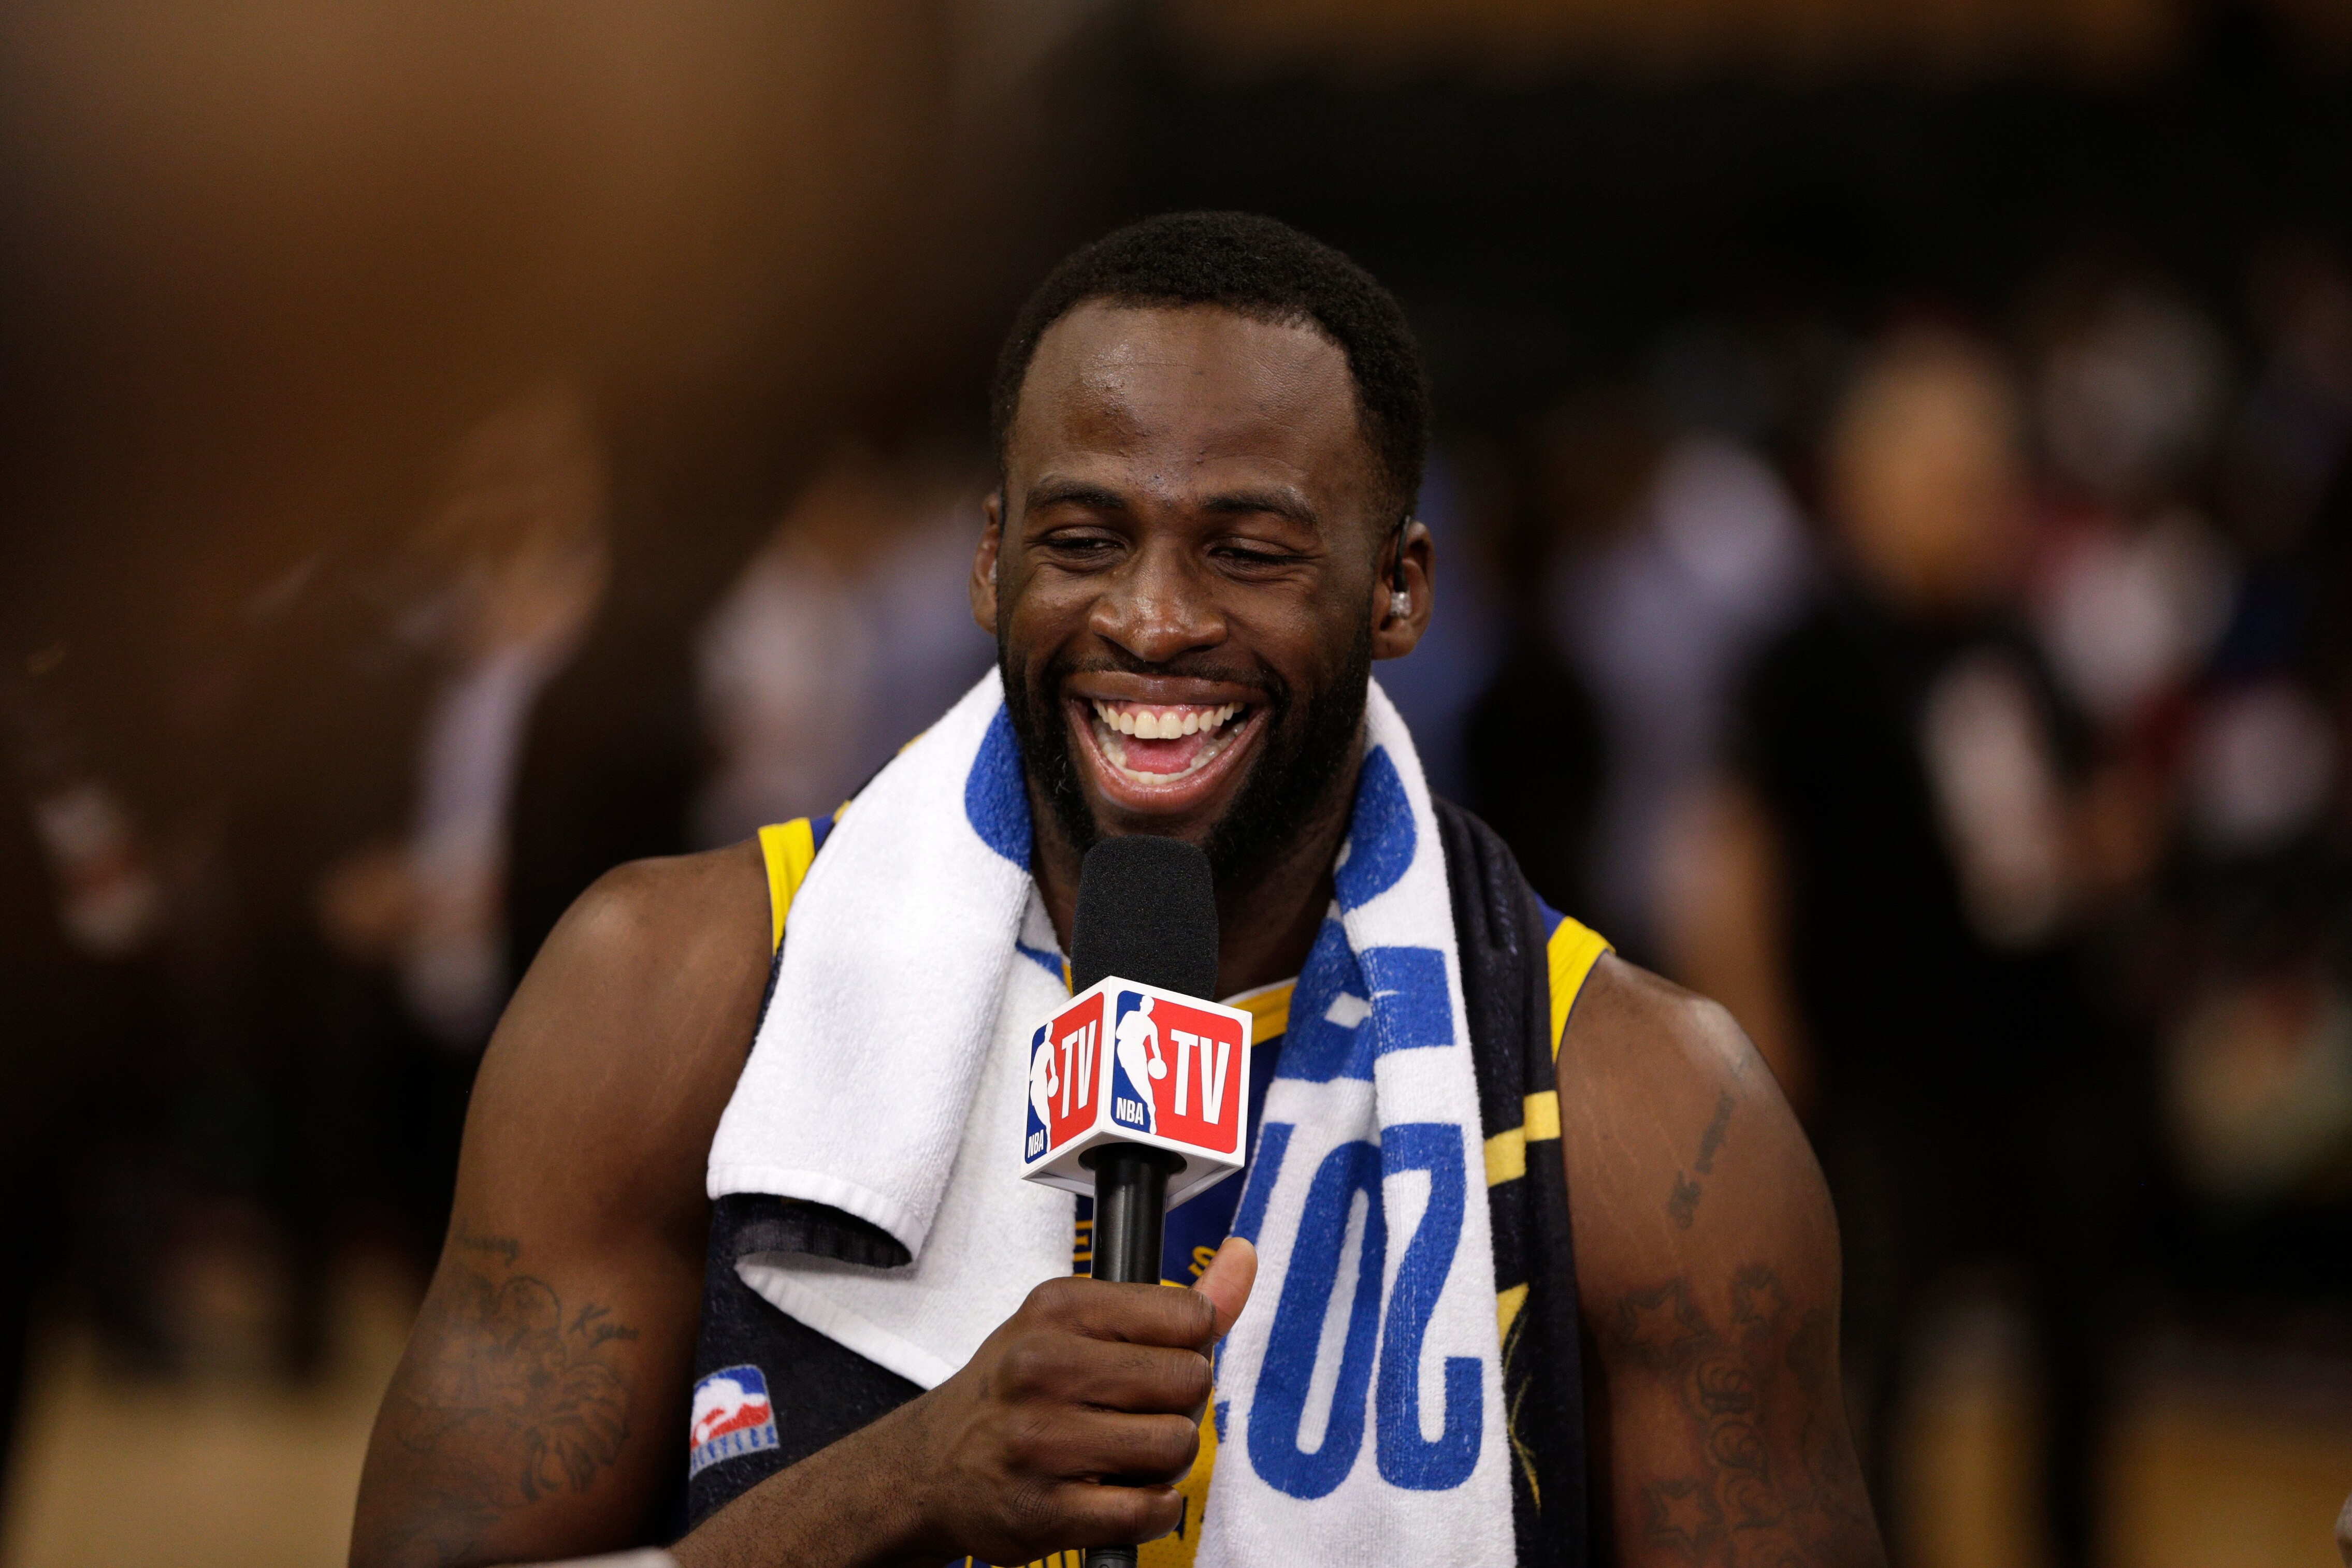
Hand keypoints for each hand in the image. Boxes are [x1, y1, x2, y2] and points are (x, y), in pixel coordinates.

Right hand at [878, 1236, 1256, 1565]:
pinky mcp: (1045, 1510)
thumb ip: (1173, 1303)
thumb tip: (1243, 1258)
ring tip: (1120, 1454)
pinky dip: (1150, 1509)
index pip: (1189, 1317)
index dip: (1188, 1347)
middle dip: (1178, 1406)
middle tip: (1134, 1414)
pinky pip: (1150, 1510)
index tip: (1153, 1362)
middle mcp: (1044, 1368)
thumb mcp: (1079, 1325)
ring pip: (1176, 1445)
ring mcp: (1041, 1442)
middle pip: (1190, 1382)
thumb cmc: (1016, 1390)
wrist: (931, 1467)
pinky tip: (1115, 1493)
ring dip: (1163, 1461)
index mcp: (1058, 1309)